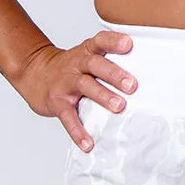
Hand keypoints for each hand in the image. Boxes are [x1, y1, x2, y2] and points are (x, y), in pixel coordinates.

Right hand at [13, 30, 136, 150]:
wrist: (35, 73)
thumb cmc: (71, 67)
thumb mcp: (87, 55)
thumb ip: (110, 61)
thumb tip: (149, 75)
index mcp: (86, 51)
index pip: (100, 41)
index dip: (113, 41)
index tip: (129, 44)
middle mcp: (76, 63)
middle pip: (95, 64)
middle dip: (114, 74)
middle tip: (132, 86)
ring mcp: (65, 82)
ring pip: (84, 86)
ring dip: (103, 96)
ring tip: (119, 107)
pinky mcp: (57, 102)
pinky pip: (68, 117)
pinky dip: (78, 131)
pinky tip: (88, 143)